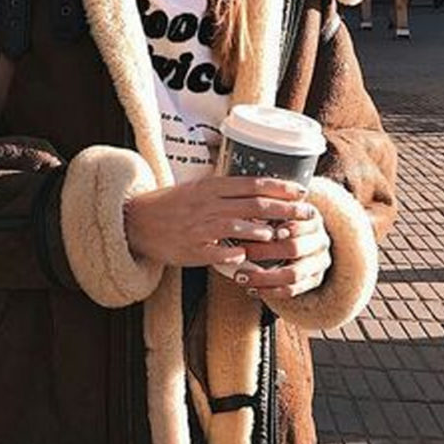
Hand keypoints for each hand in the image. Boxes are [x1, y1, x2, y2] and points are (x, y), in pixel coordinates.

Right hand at [123, 176, 312, 268]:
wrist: (135, 221)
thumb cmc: (169, 205)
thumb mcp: (196, 189)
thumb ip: (224, 189)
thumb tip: (255, 188)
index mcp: (210, 187)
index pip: (252, 184)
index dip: (280, 187)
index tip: (301, 191)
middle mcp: (207, 204)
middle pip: (253, 204)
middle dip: (284, 209)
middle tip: (307, 213)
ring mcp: (199, 227)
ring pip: (237, 226)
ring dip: (261, 231)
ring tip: (279, 235)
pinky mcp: (191, 248)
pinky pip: (217, 253)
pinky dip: (233, 255)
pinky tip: (246, 259)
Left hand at [233, 203, 331, 298]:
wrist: (294, 237)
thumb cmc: (275, 219)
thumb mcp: (273, 210)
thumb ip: (265, 209)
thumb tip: (246, 211)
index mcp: (312, 217)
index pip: (299, 223)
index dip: (284, 228)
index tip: (261, 230)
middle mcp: (321, 240)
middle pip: (294, 248)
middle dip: (264, 252)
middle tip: (242, 253)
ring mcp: (320, 262)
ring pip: (293, 274)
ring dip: (263, 277)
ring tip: (239, 277)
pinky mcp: (314, 280)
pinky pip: (292, 290)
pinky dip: (269, 291)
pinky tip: (250, 289)